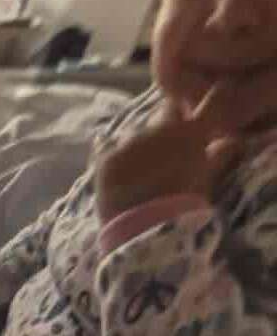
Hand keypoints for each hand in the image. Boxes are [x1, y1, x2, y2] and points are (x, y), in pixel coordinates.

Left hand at [96, 79, 270, 231]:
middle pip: (161, 114)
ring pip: (134, 134)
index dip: (189, 109)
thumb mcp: (209, 178)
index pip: (193, 103)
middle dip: (163, 127)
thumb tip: (231, 142)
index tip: (189, 119)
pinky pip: (105, 148)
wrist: (150, 232)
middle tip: (161, 152)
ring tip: (136, 171)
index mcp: (191, 130)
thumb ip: (221, 154)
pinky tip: (113, 172)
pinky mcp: (107, 159)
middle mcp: (161, 127)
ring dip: (137, 147)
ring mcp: (131, 142)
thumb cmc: (187, 205)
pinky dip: (111, 157)